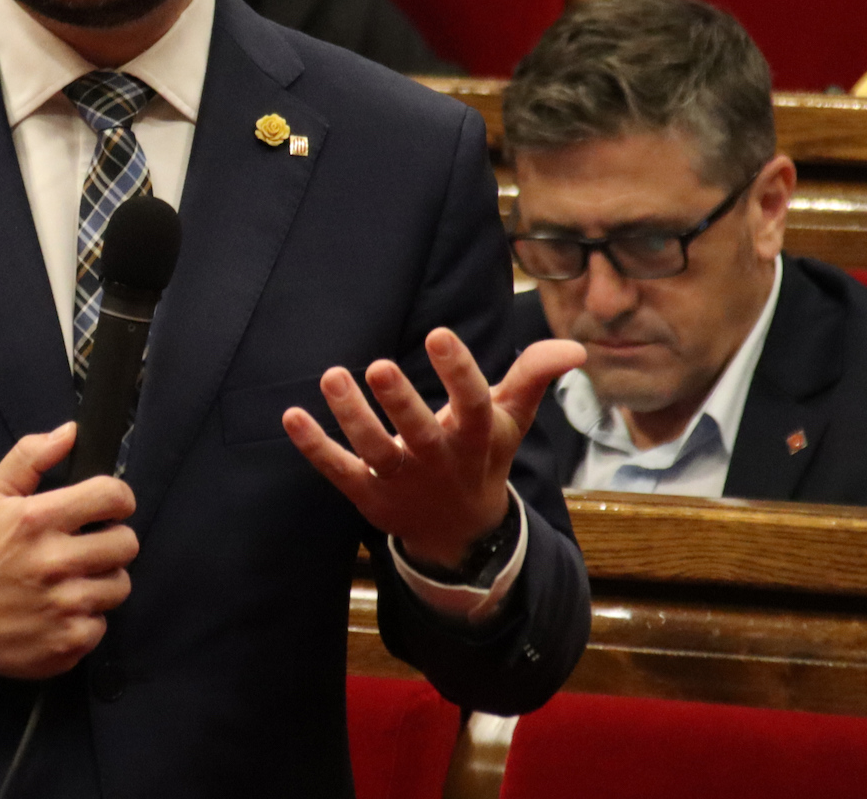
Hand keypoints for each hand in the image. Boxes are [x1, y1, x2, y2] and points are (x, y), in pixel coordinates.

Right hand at [0, 422, 138, 679]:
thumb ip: (31, 456)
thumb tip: (71, 432)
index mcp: (39, 520)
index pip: (113, 497)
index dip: (117, 499)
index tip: (107, 508)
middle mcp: (55, 563)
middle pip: (127, 544)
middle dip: (112, 541)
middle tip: (88, 546)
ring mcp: (64, 607)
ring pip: (120, 585)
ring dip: (102, 581)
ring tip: (73, 580)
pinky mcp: (68, 643)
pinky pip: (102, 624)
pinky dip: (86, 619)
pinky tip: (61, 611)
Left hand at [282, 332, 586, 571]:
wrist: (459, 533)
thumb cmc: (481, 455)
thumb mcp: (511, 418)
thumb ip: (533, 376)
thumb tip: (576, 347)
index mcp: (475, 438)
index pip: (472, 403)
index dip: (458, 371)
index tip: (440, 333)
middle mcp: (437, 460)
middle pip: (419, 432)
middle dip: (400, 402)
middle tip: (379, 365)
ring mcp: (401, 480)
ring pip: (373, 451)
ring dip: (350, 417)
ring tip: (331, 376)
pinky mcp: (367, 494)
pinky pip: (338, 470)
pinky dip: (314, 447)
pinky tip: (290, 416)